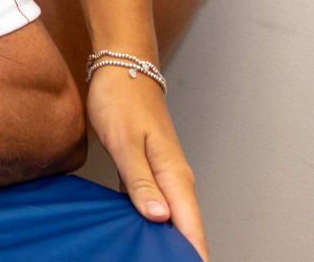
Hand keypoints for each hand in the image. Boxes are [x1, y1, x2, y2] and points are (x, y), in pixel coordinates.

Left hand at [86, 67, 205, 258]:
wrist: (122, 69)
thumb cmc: (121, 101)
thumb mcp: (124, 142)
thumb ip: (140, 182)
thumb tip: (159, 218)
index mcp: (174, 175)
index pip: (190, 226)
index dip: (192, 252)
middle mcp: (174, 179)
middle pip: (186, 227)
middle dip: (181, 251)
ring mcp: (163, 175)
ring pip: (171, 217)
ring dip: (166, 239)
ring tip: (155, 257)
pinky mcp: (149, 171)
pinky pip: (155, 204)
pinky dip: (151, 221)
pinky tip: (139, 234)